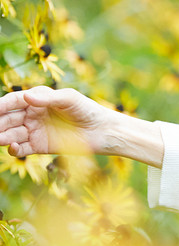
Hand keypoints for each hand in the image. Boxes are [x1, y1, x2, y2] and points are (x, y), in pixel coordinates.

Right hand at [0, 86, 114, 156]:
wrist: (102, 131)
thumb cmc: (87, 110)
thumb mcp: (70, 99)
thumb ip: (49, 98)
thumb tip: (27, 96)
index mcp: (37, 99)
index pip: (13, 101)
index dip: (1, 105)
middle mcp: (31, 115)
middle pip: (7, 118)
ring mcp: (33, 131)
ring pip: (10, 134)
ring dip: (1, 136)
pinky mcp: (38, 146)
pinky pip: (20, 149)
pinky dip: (13, 149)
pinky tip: (12, 147)